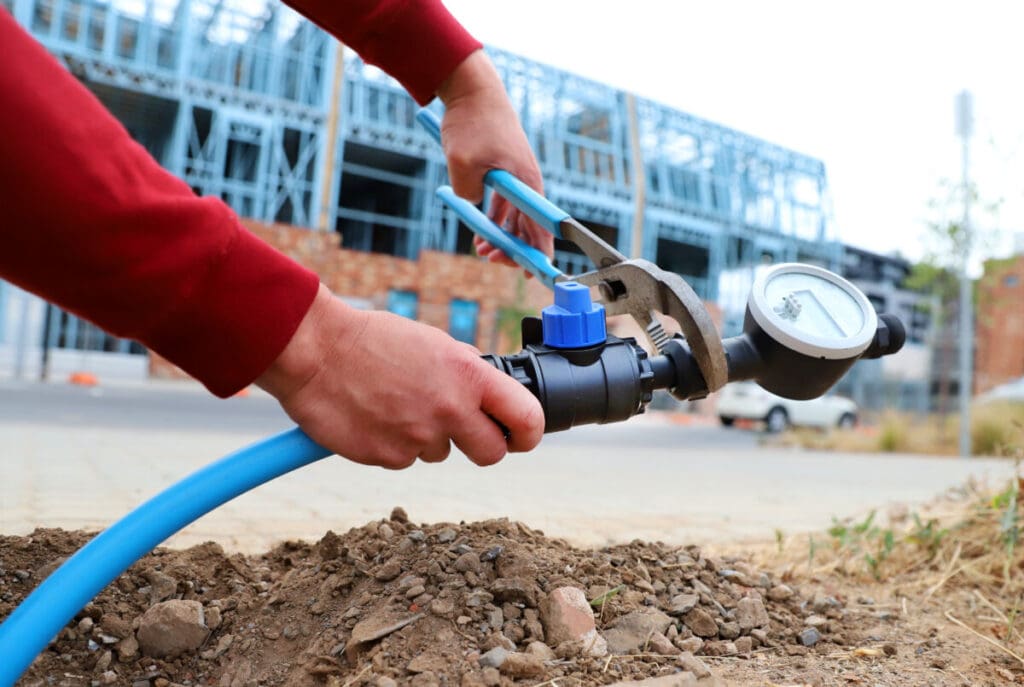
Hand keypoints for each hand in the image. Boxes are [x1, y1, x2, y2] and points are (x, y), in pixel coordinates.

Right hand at [256, 284, 544, 468]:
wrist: (315, 350)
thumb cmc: (372, 339)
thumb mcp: (433, 342)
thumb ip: (466, 369)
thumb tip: (490, 391)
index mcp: (468, 375)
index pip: (527, 418)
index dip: (530, 433)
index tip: (522, 436)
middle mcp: (449, 409)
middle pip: (491, 453)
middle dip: (483, 446)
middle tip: (464, 431)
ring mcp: (418, 437)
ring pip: (440, 454)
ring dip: (428, 438)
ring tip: (398, 404)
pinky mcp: (387, 457)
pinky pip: (405, 459)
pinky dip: (394, 444)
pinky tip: (376, 415)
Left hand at [436, 50, 553, 273]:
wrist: (472, 90)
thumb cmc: (472, 122)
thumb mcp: (461, 163)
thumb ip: (468, 193)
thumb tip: (473, 207)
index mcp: (527, 183)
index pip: (542, 229)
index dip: (541, 256)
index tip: (536, 276)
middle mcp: (528, 183)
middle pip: (530, 228)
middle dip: (514, 250)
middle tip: (491, 259)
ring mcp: (517, 179)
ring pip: (516, 220)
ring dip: (502, 238)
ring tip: (482, 251)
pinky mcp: (505, 174)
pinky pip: (505, 207)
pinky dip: (495, 222)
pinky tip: (481, 236)